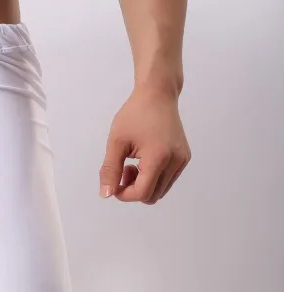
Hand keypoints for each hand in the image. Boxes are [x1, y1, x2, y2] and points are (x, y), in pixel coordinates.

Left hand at [99, 86, 190, 203]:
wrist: (158, 94)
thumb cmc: (134, 114)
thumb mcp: (116, 142)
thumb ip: (110, 170)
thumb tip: (106, 194)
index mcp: (159, 157)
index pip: (142, 193)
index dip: (124, 194)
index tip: (114, 182)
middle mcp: (175, 161)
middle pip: (152, 196)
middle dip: (134, 189)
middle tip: (124, 169)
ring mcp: (182, 160)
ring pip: (160, 191)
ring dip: (144, 185)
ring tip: (134, 164)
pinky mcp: (184, 158)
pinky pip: (167, 180)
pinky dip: (154, 178)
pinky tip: (145, 161)